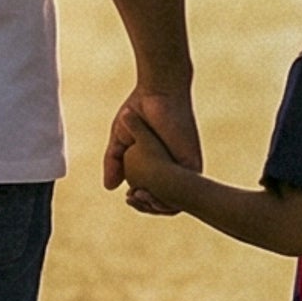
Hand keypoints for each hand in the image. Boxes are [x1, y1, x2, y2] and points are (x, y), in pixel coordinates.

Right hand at [108, 86, 197, 214]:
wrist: (156, 92)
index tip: (128, 198)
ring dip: (157, 206)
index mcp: (160, 166)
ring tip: (139, 196)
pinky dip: (168, 198)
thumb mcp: (121, 141)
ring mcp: (185, 168)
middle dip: (148, 208)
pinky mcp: (192, 163)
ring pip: (176, 201)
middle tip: (131, 199)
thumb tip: (109, 187)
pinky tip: (150, 193)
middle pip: (166, 203)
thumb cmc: (138, 111)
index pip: (154, 195)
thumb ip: (114, 162)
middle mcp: (174, 169)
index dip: (141, 203)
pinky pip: (185, 192)